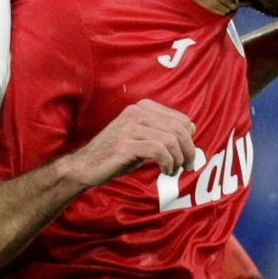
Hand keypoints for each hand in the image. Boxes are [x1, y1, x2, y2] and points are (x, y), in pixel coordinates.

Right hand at [59, 99, 197, 186]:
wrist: (85, 165)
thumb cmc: (116, 154)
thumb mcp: (143, 138)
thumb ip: (164, 131)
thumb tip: (192, 127)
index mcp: (142, 108)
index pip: (181, 120)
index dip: (190, 140)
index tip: (188, 157)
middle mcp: (136, 112)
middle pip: (179, 129)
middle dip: (189, 151)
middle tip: (187, 167)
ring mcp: (130, 127)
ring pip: (171, 140)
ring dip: (178, 160)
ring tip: (172, 171)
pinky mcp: (125, 144)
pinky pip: (159, 150)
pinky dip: (168, 163)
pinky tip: (164, 170)